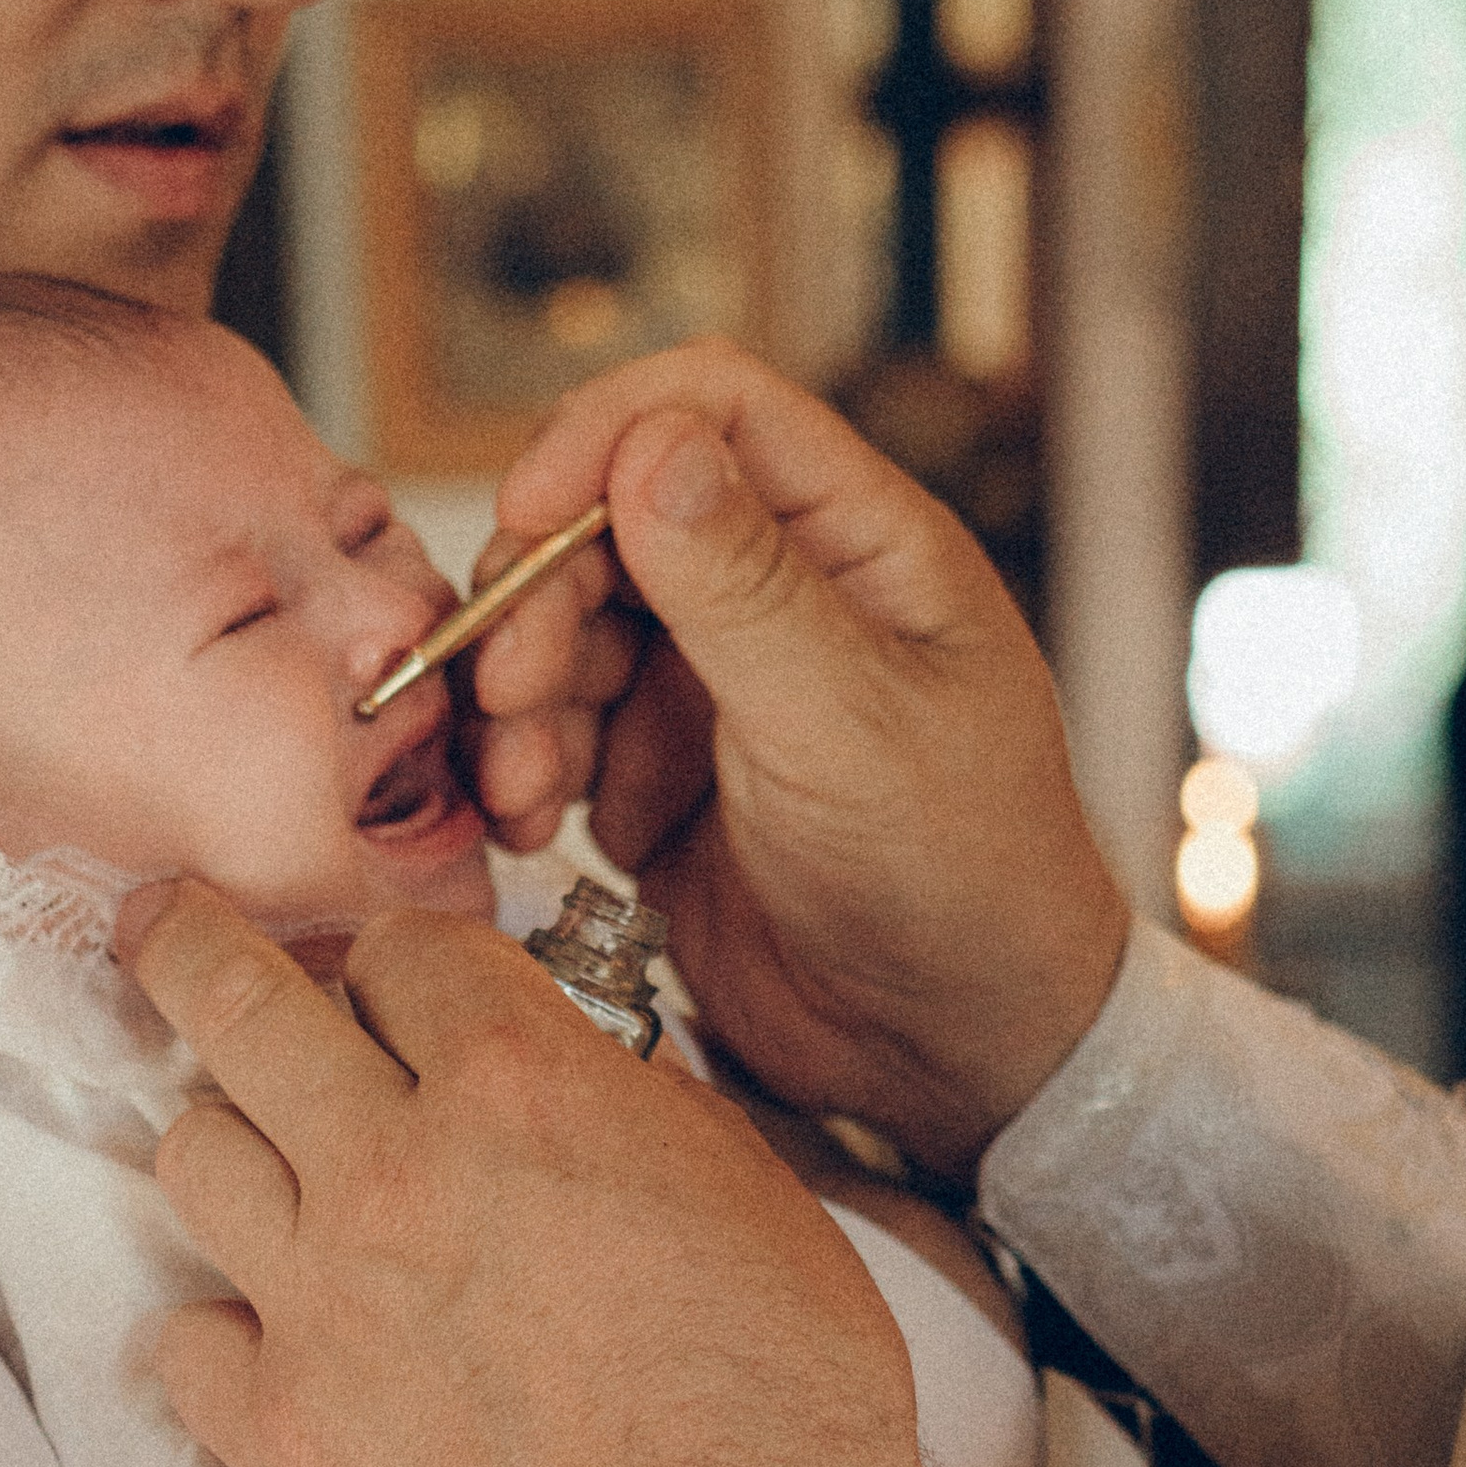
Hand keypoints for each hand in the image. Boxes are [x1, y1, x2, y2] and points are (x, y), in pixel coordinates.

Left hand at [126, 884, 928, 1466]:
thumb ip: (636, 1110)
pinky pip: (184, 1342)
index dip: (400, 962)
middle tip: (165, 927)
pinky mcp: (284, 1431)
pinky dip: (216, 1335)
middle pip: (237, 1004)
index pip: (399, 951)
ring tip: (259, 1164)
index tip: (391, 982)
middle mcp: (396, 1170)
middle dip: (194, 947)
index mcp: (523, 1088)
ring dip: (227, 1143)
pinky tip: (263, 1341)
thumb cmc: (781, 1404)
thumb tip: (580, 1080)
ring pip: (191, 1154)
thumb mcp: (751, 1196)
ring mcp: (322, 1300)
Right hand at [461, 341, 1129, 1182]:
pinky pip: (560, 739)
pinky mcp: (665, 783)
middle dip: (537, 595)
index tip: (528, 513)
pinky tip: (529, 824)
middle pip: (608, 522)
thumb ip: (744, 587)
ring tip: (520, 786)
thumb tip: (651, 444)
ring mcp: (716, 691)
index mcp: (858, 545)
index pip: (709, 411)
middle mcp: (779, 597)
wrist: (957, 1055)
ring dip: (520, 697)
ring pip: (568, 634)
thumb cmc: (960, 881)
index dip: (603, 437)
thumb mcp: (850, 724)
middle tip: (506, 688)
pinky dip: (525, 770)